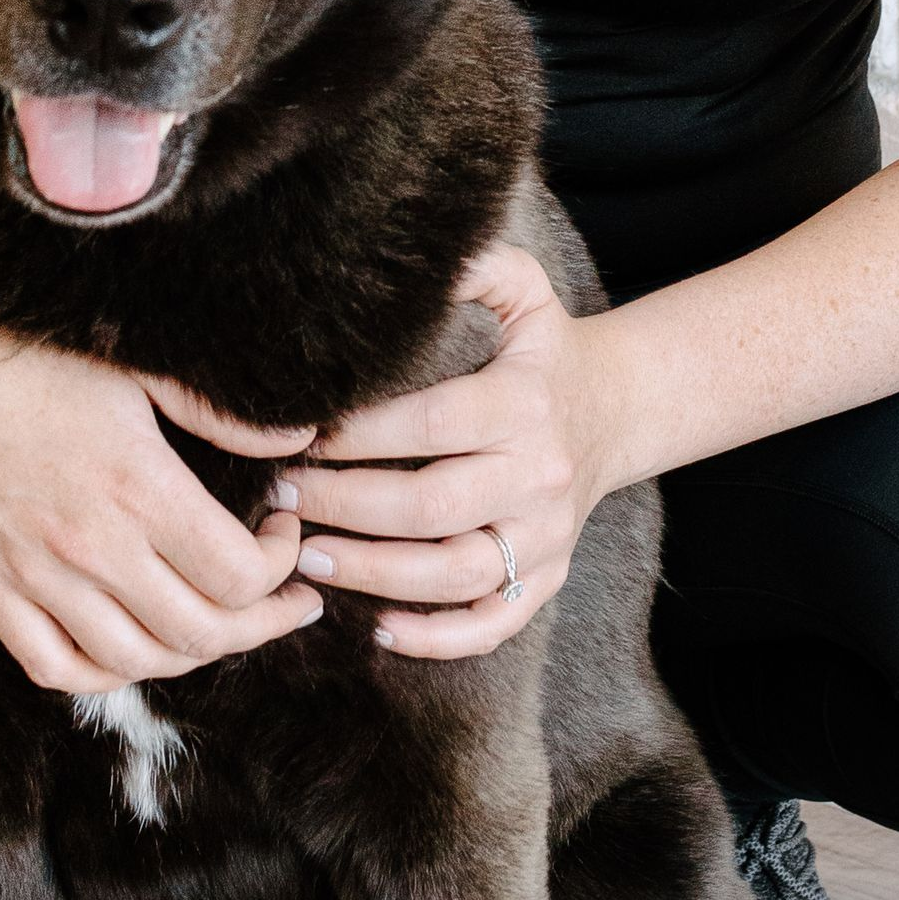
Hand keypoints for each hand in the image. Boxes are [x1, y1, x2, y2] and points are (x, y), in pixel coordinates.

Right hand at [0, 274, 325, 698]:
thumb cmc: (29, 350)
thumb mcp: (138, 368)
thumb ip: (222, 415)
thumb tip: (299, 437)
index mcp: (137, 488)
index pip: (239, 574)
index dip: (282, 564)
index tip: (285, 528)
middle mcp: (89, 548)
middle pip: (202, 631)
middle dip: (264, 620)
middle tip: (290, 597)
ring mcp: (33, 578)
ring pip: (137, 660)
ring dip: (197, 651)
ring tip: (226, 621)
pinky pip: (56, 667)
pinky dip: (106, 672)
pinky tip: (136, 647)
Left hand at [270, 242, 622, 658]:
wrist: (618, 408)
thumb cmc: (548, 349)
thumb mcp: (526, 291)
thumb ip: (478, 267)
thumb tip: (422, 261)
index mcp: (525, 403)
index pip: (430, 424)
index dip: (359, 435)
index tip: (297, 435)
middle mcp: (540, 475)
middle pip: (431, 507)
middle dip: (345, 506)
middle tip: (279, 499)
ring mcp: (547, 536)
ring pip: (455, 575)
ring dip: (375, 574)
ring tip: (310, 559)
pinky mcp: (549, 577)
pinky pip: (494, 623)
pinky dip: (438, 638)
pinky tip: (379, 626)